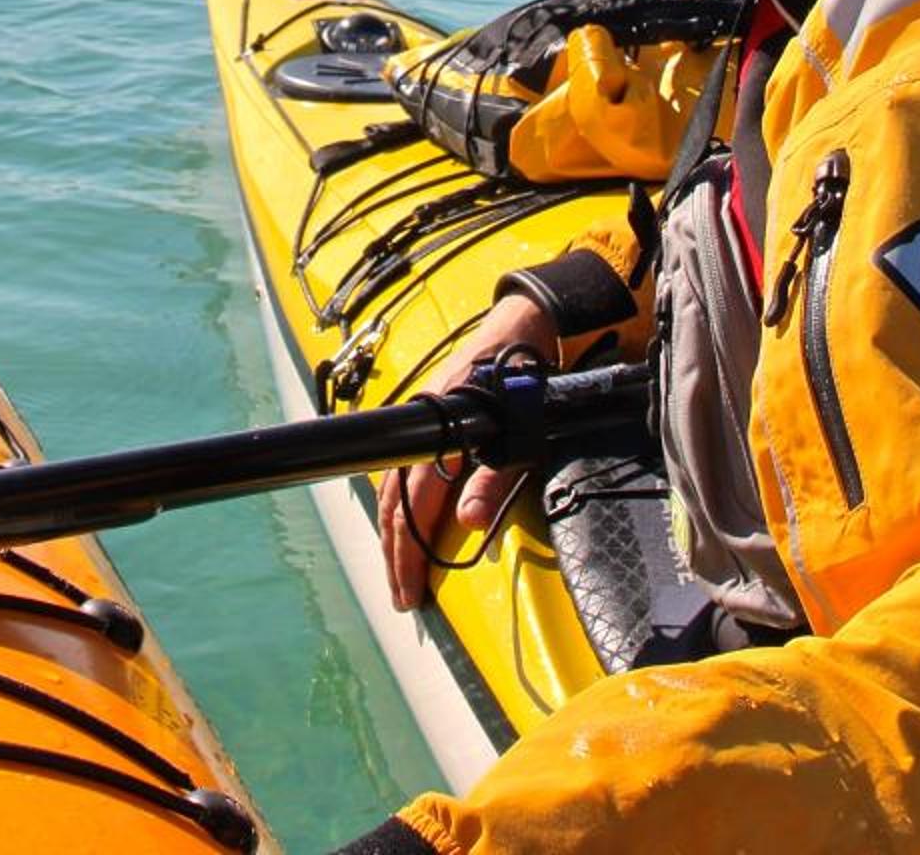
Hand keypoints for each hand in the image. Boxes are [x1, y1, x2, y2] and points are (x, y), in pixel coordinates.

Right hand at [378, 292, 556, 610]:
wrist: (525, 325)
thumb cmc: (527, 379)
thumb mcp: (524, 433)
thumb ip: (495, 478)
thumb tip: (469, 523)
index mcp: (441, 433)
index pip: (414, 504)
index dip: (410, 552)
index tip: (410, 591)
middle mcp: (421, 428)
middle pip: (394, 501)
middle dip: (396, 553)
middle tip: (402, 596)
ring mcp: (420, 424)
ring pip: (392, 487)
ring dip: (394, 533)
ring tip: (398, 571)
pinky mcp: (426, 422)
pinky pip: (400, 471)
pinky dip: (398, 505)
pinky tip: (403, 525)